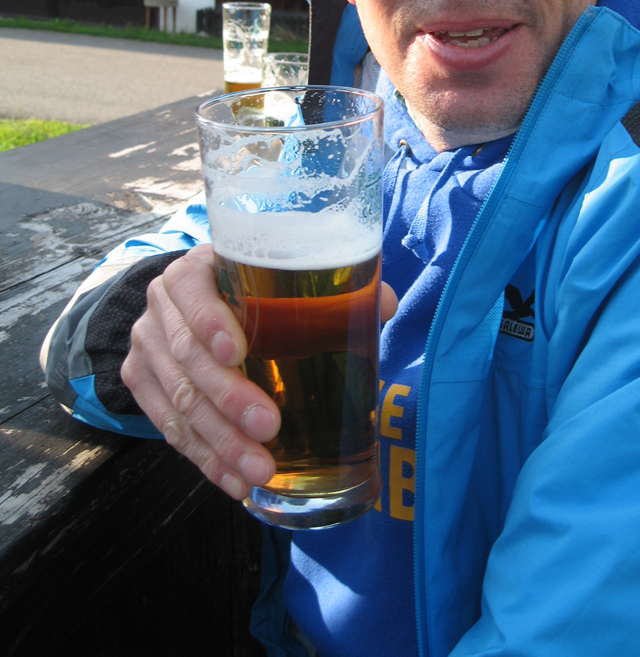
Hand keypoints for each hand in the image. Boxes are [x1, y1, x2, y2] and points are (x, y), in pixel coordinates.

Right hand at [121, 244, 398, 499]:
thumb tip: (384, 304)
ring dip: (220, 441)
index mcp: (194, 271)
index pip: (193, 291)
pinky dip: (206, 459)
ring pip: (179, 401)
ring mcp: (146, 348)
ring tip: (260, 470)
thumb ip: (331, 285)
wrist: (189, 303)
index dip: (211, 321)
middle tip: (270, 427)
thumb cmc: (250, 289)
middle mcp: (161, 307)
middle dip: (229, 398)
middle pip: (187, 357)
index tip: (239, 351)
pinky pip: (169, 429)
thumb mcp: (277, 274)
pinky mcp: (141, 384)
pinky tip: (236, 482)